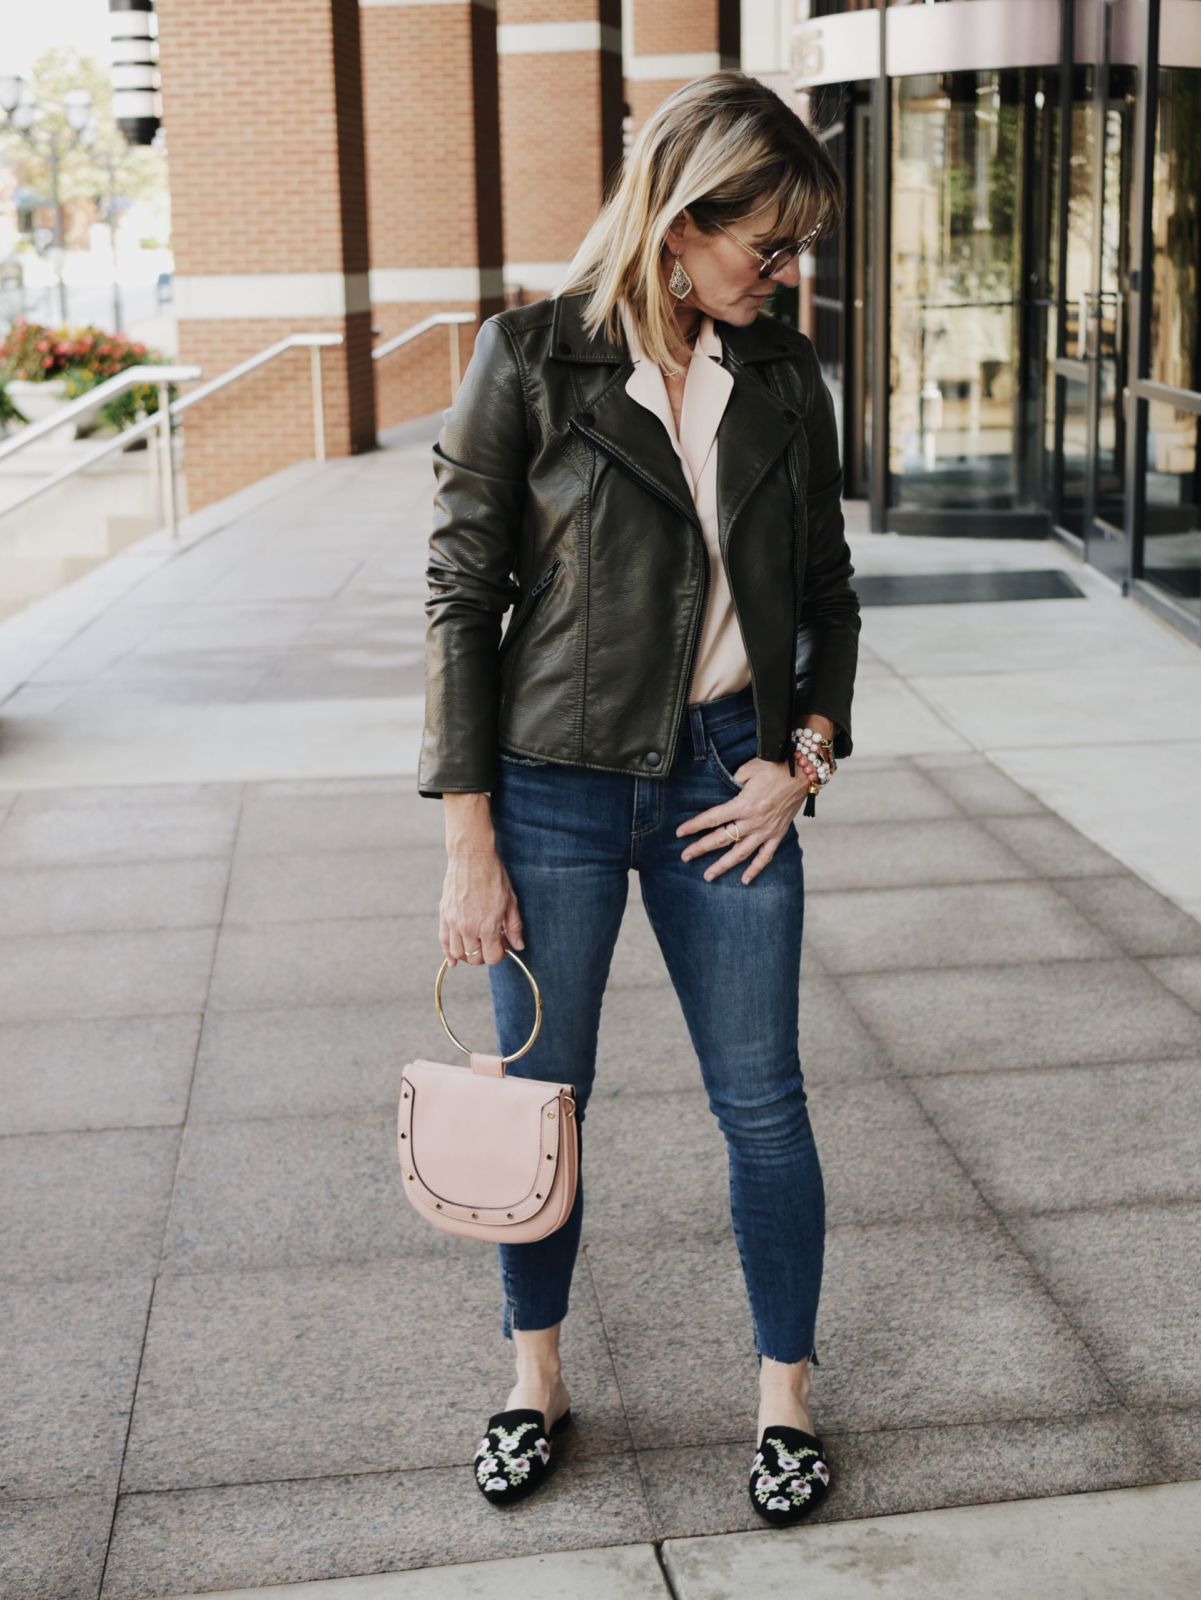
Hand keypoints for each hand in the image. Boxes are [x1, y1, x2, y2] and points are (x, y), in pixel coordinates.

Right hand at [440, 844, 525, 965]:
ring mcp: (453, 922)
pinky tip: (453, 960)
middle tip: (492, 944)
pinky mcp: (444, 915)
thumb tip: (518, 946)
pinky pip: (443, 941)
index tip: (504, 946)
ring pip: (458, 953)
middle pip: (475, 958)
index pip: (492, 957)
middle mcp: (468, 927)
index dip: (501, 955)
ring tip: (477, 946)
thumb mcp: (511, 901)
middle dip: (486, 956)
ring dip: (469, 955)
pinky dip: (448, 953)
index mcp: (487, 925)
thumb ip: (514, 926)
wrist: (471, 856)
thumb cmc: (493, 876)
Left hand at [676, 757, 819, 885]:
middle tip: (685, 857)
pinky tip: (745, 880)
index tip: (679, 833)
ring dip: (723, 866)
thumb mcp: (748, 769)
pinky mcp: (778, 834)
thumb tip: (723, 792)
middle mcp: (753, 821)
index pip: (712, 818)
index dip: (694, 826)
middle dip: (701, 848)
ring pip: (740, 853)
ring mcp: (766, 831)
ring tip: (708, 876)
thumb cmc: (774, 766)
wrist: (803, 772)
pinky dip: (756, 869)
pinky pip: (765, 856)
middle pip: (722, 839)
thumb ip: (733, 781)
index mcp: (743, 804)